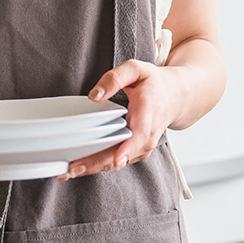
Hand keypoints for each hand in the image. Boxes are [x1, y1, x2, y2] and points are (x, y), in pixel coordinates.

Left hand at [55, 60, 186, 181]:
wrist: (176, 96)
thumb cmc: (154, 84)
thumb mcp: (137, 69)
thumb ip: (115, 78)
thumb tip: (95, 95)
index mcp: (147, 114)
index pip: (139, 136)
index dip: (128, 149)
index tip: (116, 159)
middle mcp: (147, 136)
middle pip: (121, 156)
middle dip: (96, 164)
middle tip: (71, 169)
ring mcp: (142, 147)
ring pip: (116, 163)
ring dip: (93, 169)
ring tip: (67, 172)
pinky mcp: (136, 153)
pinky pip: (116, 162)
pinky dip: (97, 166)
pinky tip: (78, 167)